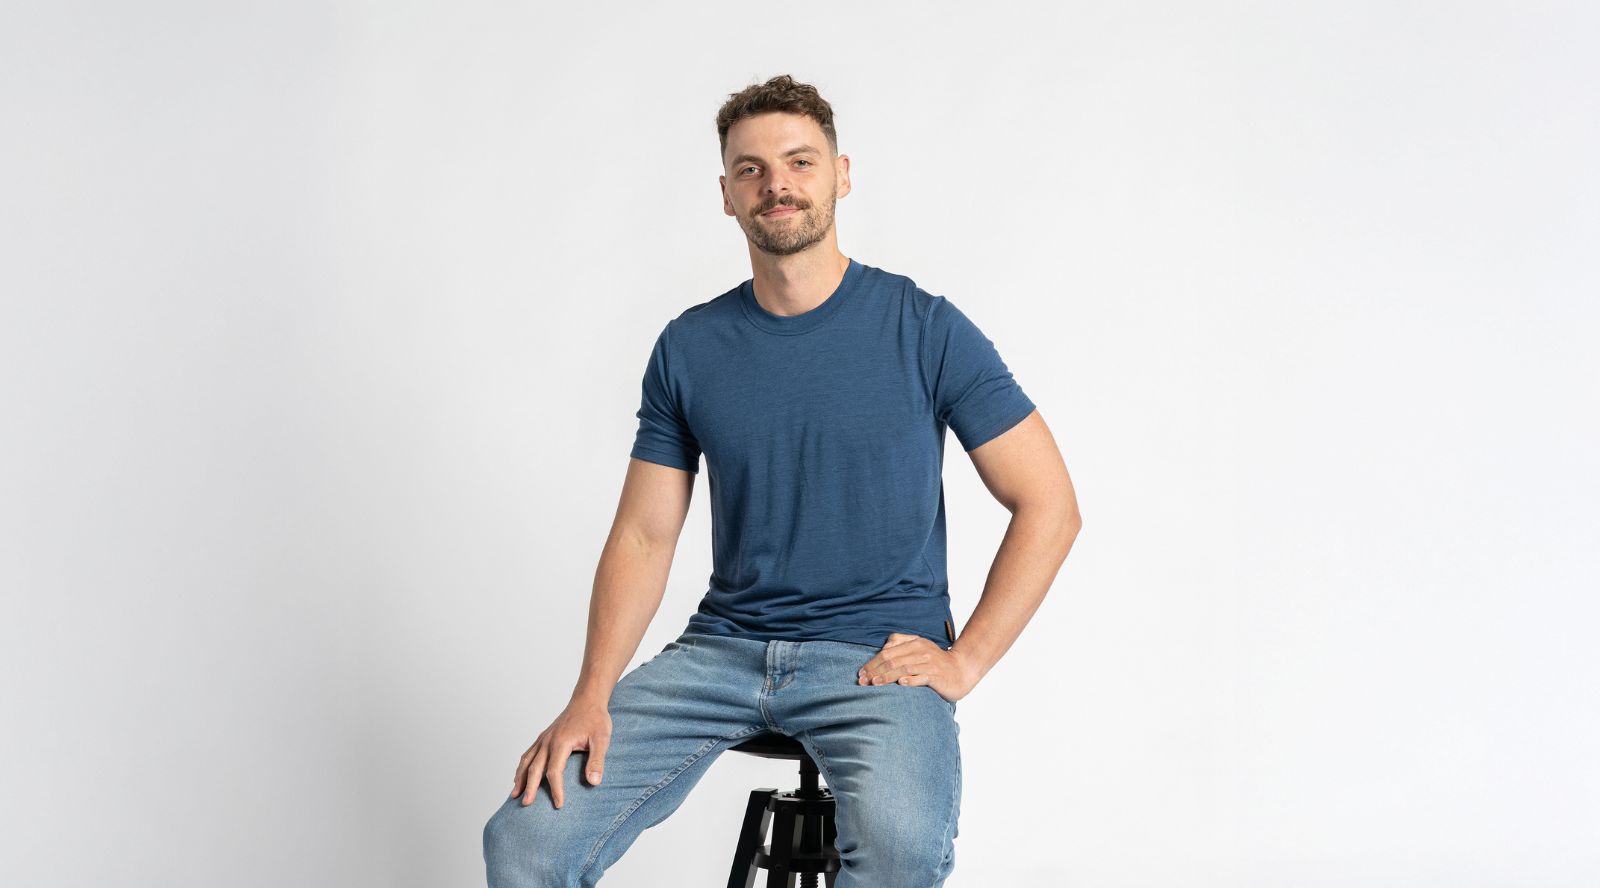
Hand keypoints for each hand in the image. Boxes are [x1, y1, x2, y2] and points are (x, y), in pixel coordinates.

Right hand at [510, 699, 610, 808]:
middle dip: (529, 788)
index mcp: (561, 742)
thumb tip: (594, 782)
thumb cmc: (595, 718)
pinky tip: (519, 776)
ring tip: (514, 795)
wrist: (587, 699)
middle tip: (526, 804)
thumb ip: (597, 760)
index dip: (556, 790)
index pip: (554, 772)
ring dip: (520, 778)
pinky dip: (522, 766)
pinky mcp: (543, 737)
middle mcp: (548, 741)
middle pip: (534, 768)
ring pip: (526, 760)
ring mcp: (544, 738)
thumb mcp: (602, 739)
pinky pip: (528, 753)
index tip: (559, 805)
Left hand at [856, 632, 978, 702]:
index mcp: (914, 642)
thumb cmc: (936, 661)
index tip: (861, 673)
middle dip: (874, 670)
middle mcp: (920, 651)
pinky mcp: (936, 676)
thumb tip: (883, 649)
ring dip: (887, 676)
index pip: (887, 652)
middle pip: (892, 660)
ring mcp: (929, 663)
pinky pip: (921, 677)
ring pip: (903, 668)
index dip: (872, 662)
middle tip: (862, 681)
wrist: (961, 669)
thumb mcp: (919, 647)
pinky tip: (901, 684)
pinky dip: (910, 680)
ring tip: (874, 683)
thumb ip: (901, 644)